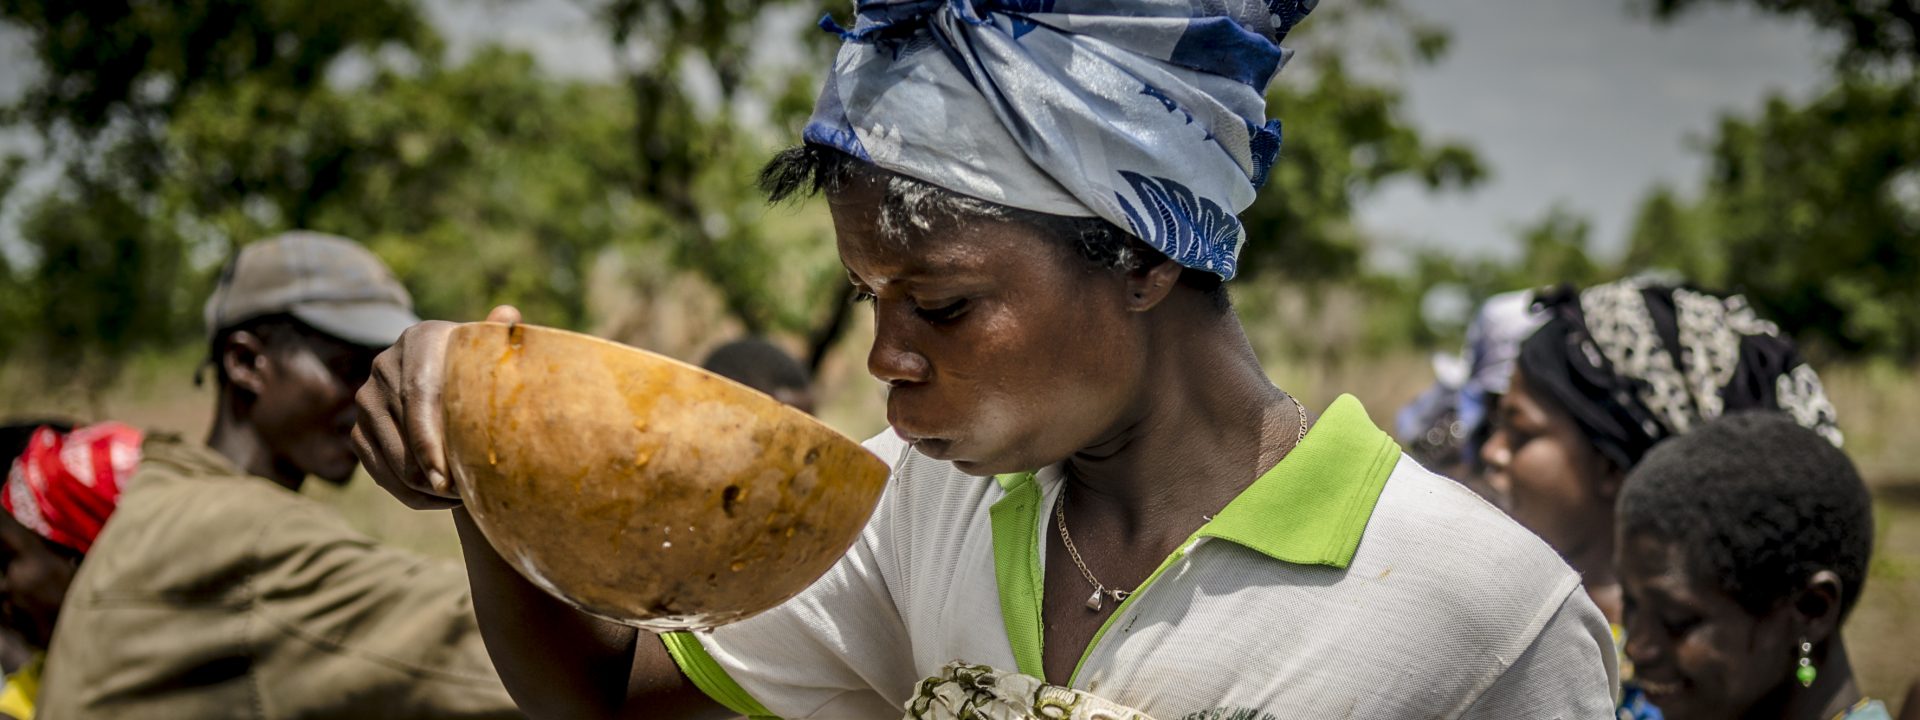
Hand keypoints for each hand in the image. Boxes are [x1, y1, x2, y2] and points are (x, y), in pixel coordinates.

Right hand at [352, 305, 521, 509]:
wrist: (452, 383)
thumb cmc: (484, 371)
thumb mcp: (493, 354)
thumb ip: (502, 337)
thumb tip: (509, 315)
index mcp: (420, 340)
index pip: (420, 395)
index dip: (431, 440)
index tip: (448, 479)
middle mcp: (384, 365)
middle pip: (402, 431)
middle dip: (430, 473)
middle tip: (463, 500)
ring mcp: (365, 399)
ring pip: (388, 457)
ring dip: (422, 489)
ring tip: (459, 502)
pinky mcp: (358, 430)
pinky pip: (377, 471)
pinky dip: (407, 494)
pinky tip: (439, 501)